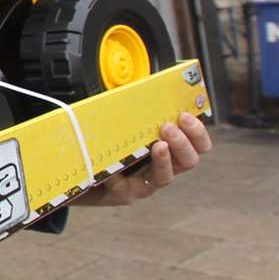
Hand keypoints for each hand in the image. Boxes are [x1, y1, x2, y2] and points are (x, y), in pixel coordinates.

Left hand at [79, 113, 211, 206]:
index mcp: (168, 148)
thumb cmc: (105, 142)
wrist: (81, 170)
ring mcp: (145, 183)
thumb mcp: (123, 122)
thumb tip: (141, 85)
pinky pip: (127, 187)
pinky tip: (111, 167)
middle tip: (169, 127)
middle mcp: (162, 167)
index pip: (197, 144)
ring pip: (166, 177)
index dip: (197, 131)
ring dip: (164, 160)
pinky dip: (118, 174)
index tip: (185, 115)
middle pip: (189, 160)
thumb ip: (135, 109)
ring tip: (157, 145)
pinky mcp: (125, 194)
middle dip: (183, 143)